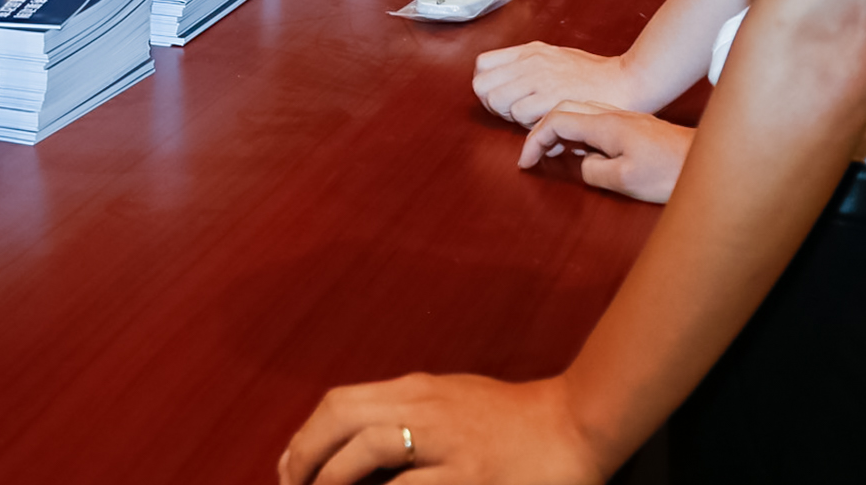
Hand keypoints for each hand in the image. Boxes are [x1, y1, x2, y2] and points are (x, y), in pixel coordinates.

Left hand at [280, 371, 602, 484]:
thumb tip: (359, 440)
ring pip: (369, 450)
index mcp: (417, 391)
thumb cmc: (512, 418)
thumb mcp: (450, 401)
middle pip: (344, 419)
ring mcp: (448, 443)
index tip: (290, 466)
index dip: (307, 435)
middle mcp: (426, 409)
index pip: (342, 403)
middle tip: (292, 484)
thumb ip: (408, 415)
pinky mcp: (472, 475)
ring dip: (333, 477)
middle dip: (307, 454)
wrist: (576, 424)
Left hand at [472, 42, 642, 126]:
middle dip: (493, 104)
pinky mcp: (551, 98)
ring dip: (510, 116)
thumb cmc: (595, 75)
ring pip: (496, 101)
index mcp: (530, 51)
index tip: (503, 96)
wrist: (627, 80)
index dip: (487, 85)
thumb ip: (529, 66)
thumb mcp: (556, 58)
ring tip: (532, 117)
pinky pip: (519, 115)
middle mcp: (530, 61)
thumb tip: (506, 82)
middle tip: (514, 112)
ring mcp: (540, 78)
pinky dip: (528, 125)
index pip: (482, 64)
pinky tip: (546, 122)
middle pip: (481, 86)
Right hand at [519, 101, 693, 203]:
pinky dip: (576, 130)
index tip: (526, 162)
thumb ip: (592, 171)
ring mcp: (624, 117)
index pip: (556, 121)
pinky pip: (593, 119)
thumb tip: (580, 165)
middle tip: (534, 156)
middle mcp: (612, 114)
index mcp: (606, 124)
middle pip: (563, 108)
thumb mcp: (626, 180)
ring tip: (553, 153)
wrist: (708, 163)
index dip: (535, 141)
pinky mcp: (633, 126)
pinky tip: (582, 149)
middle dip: (542, 130)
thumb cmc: (671, 172)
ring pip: (578, 111)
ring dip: (559, 128)